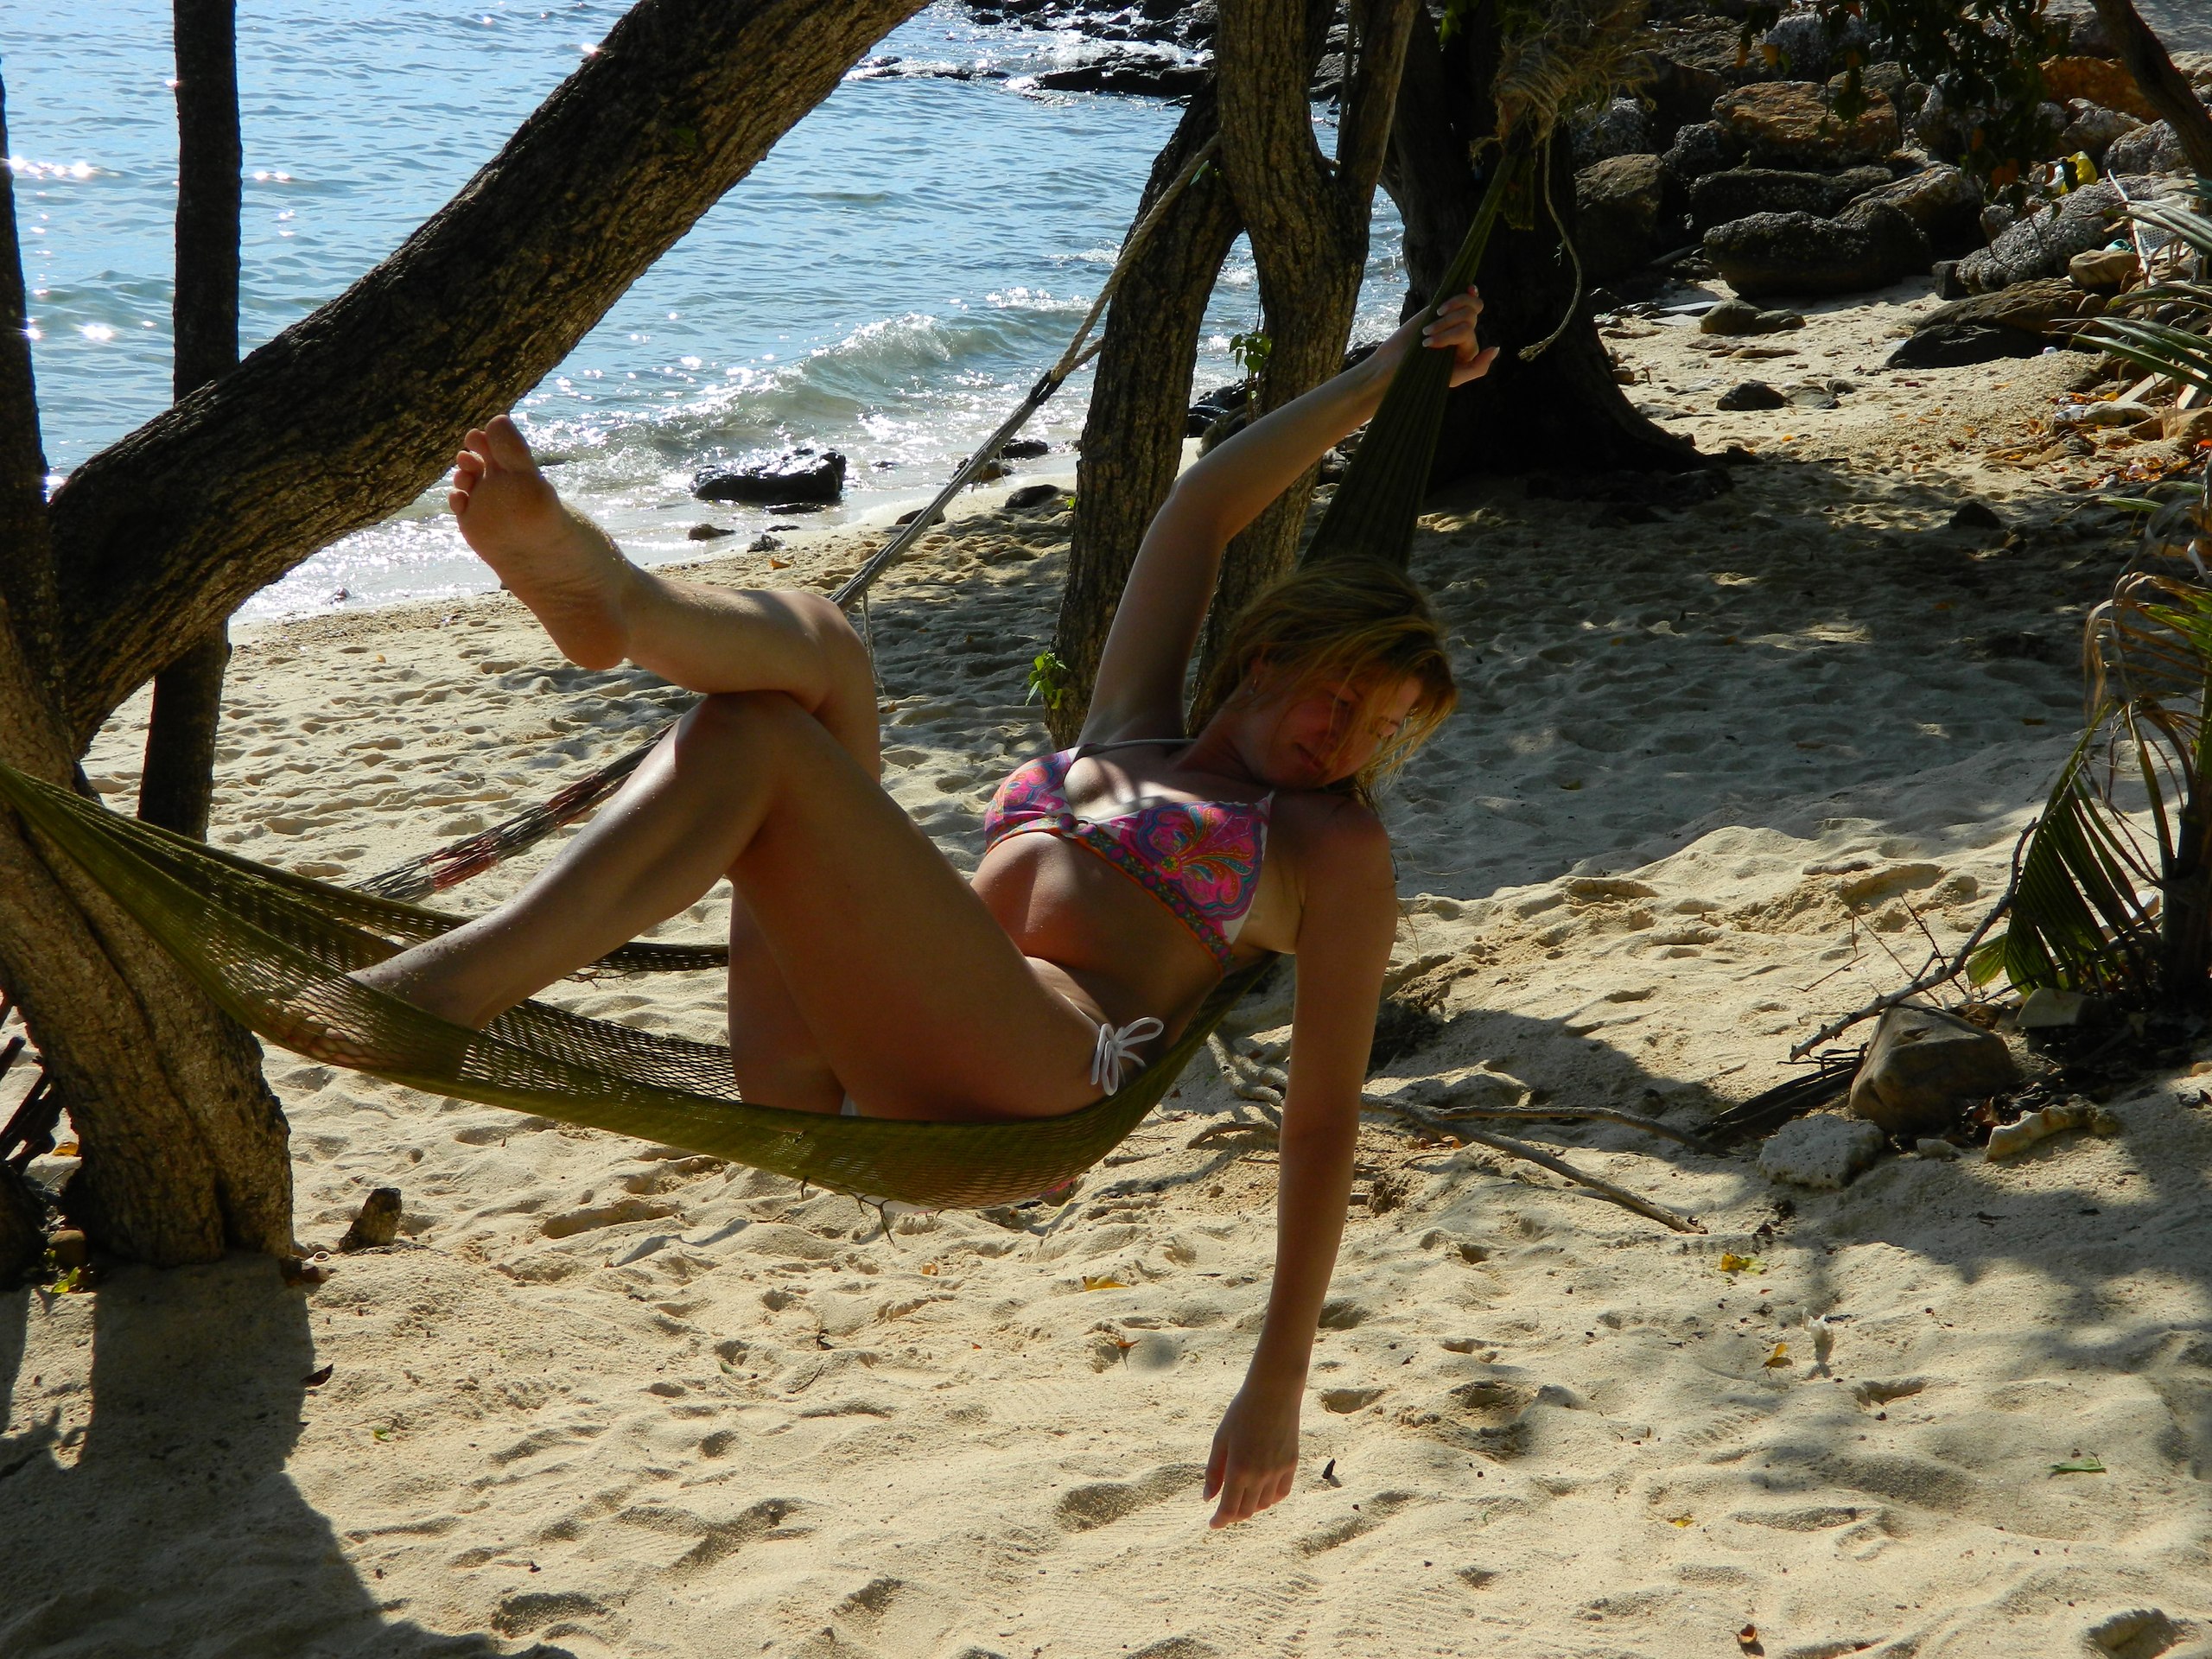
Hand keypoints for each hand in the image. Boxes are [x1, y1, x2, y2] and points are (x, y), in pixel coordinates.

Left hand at [1203, 1380, 1301, 1527]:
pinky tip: (1261, 1491)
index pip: (1228, 1509)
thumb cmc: (1241, 1413)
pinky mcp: (1291, 1465)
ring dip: (1251, 1506)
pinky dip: (1270, 1498)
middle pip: (1246, 1510)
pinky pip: (1281, 1493)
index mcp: (1238, 1470)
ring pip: (1264, 1504)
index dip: (1219, 1520)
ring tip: (1242, 1497)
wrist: (1274, 1393)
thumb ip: (1213, 1472)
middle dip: (1233, 1515)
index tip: (1212, 1524)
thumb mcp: (1220, 1440)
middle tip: (1224, 1509)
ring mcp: (1278, 1471)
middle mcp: (1260, 1476)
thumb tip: (1208, 1498)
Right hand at [1374, 286, 1498, 388]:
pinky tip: (1468, 288)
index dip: (1451, 334)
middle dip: (1447, 325)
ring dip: (1446, 315)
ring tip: (1428, 327)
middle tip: (1426, 337)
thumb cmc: (1423, 373)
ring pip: (1466, 306)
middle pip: (1469, 316)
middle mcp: (1463, 332)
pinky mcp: (1438, 309)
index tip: (1429, 344)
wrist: (1396, 363)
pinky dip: (1463, 293)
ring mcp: (1452, 319)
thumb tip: (1495, 348)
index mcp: (1468, 347)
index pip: (1469, 330)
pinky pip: (1457, 296)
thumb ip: (1478, 368)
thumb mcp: (1455, 377)